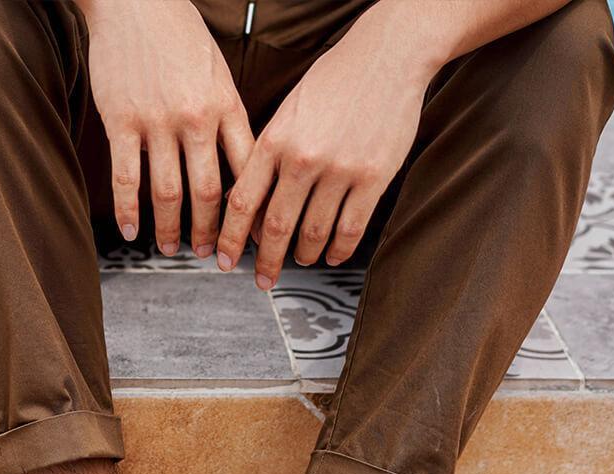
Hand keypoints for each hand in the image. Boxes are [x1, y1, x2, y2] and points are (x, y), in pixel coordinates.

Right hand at [79, 0, 253, 256]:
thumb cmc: (178, 35)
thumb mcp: (217, 74)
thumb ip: (228, 118)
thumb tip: (243, 165)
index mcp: (226, 107)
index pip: (246, 171)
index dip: (250, 211)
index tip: (252, 238)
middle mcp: (195, 118)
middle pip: (208, 193)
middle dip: (210, 232)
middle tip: (209, 255)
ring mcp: (157, 121)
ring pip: (168, 192)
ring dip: (171, 229)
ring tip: (173, 248)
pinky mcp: (121, 120)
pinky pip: (126, 177)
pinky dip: (129, 210)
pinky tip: (132, 231)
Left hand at [216, 3, 438, 287]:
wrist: (388, 55)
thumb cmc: (336, 81)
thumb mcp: (288, 112)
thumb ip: (270, 154)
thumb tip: (253, 203)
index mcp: (275, 140)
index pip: (242, 202)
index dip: (230, 238)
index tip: (224, 259)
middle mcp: (303, 157)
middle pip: (275, 226)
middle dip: (266, 260)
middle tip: (263, 279)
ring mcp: (339, 169)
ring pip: (313, 232)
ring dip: (305, 254)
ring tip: (303, 260)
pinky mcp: (373, 177)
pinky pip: (350, 228)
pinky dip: (338, 249)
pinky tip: (333, 255)